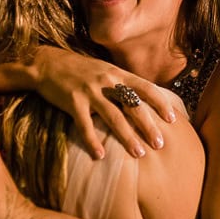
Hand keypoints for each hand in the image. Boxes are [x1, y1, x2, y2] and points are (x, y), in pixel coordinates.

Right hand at [33, 47, 177, 158]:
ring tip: (139, 154)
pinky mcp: (72, 102)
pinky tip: (100, 155)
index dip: (160, 103)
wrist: (47, 62)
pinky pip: (85, 125)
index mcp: (117, 73)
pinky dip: (93, 141)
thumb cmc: (79, 69)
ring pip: (114, 117)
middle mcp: (107, 81)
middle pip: (133, 106)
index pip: (146, 88)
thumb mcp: (104, 70)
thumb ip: (121, 82)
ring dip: (128, 137)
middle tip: (160, 144)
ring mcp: (89, 91)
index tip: (172, 119)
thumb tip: (141, 99)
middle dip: (149, 126)